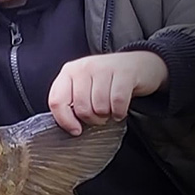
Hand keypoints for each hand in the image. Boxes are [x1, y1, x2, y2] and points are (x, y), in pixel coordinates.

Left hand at [47, 51, 167, 135]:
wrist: (138, 64)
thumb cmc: (107, 80)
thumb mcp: (84, 85)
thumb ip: (72, 100)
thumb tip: (69, 126)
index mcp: (68, 72)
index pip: (56, 101)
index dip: (65, 121)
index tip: (75, 130)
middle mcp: (83, 67)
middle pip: (81, 108)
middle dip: (92, 119)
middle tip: (100, 116)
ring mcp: (103, 68)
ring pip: (99, 107)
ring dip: (107, 115)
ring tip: (110, 109)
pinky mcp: (124, 73)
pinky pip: (118, 102)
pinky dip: (120, 112)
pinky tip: (120, 109)